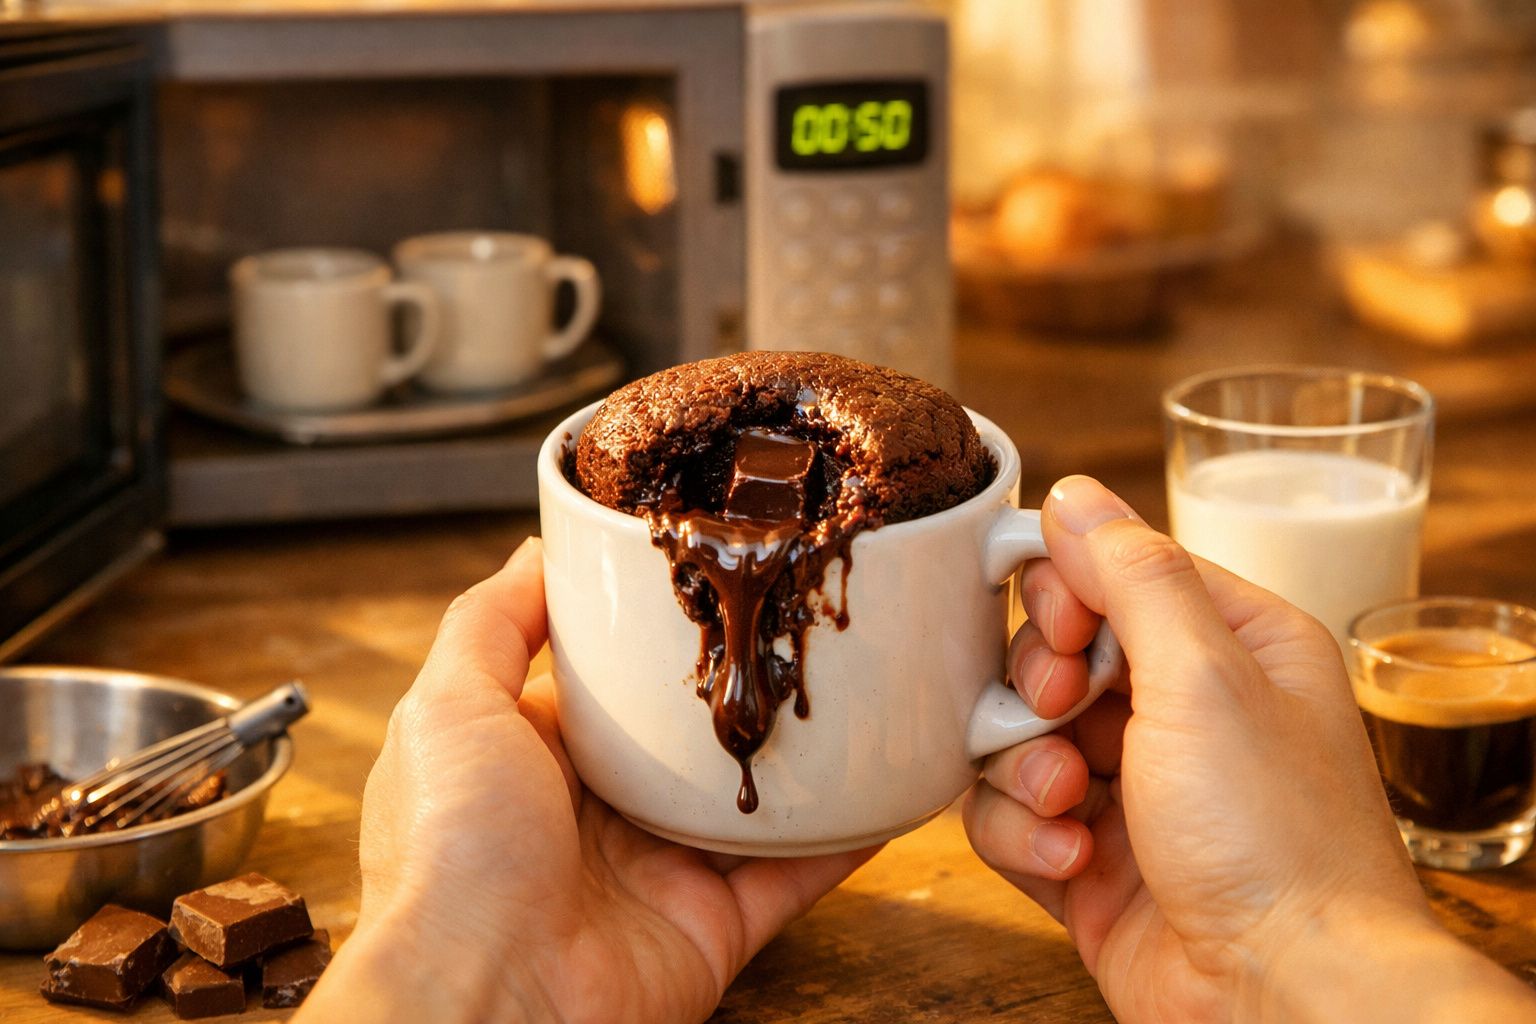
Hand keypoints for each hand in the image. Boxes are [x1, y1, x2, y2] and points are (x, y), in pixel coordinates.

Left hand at [301, 539, 874, 1023]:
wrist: (488, 996)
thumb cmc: (450, 853)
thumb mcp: (450, 707)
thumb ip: (491, 624)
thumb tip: (536, 551)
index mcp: (531, 761)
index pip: (601, 684)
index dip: (645, 638)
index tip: (704, 582)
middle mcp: (595, 816)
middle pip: (680, 738)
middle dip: (732, 689)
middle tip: (794, 620)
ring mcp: (658, 873)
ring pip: (744, 800)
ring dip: (796, 754)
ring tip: (854, 685)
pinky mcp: (714, 925)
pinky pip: (795, 872)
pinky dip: (845, 835)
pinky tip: (887, 784)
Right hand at [964, 476, 1535, 1021]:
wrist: (1284, 998)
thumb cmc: (1276, 838)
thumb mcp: (1206, 678)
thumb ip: (1133, 578)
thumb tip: (1072, 495)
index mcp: (1229, 647)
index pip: (1111, 574)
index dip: (1064, 596)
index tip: (1062, 635)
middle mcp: (1179, 710)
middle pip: (1048, 654)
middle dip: (1037, 688)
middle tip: (1060, 714)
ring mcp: (1128, 787)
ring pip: (1014, 736)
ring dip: (1023, 767)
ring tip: (1070, 804)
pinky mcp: (1084, 857)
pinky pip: (1006, 814)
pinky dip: (1022, 834)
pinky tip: (1072, 861)